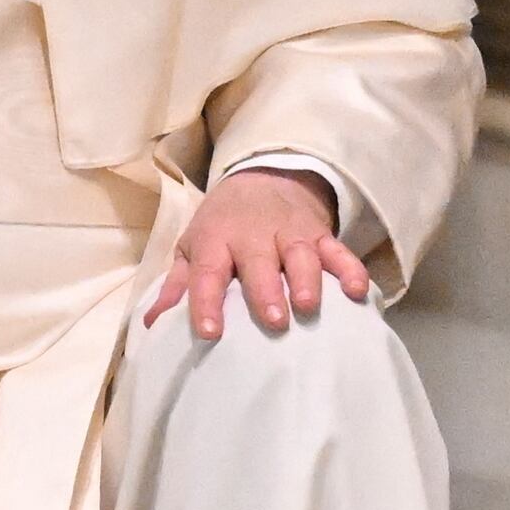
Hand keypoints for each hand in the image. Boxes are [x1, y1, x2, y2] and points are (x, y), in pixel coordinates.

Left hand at [143, 168, 372, 344]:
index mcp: (216, 240)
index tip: (209, 332)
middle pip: (259, 262)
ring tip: (308, 306)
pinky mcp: (320, 234)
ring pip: (301, 255)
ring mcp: (291, 233)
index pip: (207, 272)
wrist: (263, 178)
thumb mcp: (194, 248)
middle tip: (273, 320)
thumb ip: (178, 287)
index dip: (206, 302)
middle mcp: (253, 235)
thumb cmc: (223, 225)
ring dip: (306, 279)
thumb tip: (152, 325)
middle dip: (266, 291)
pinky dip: (350, 269)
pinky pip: (338, 251)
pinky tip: (357, 291)